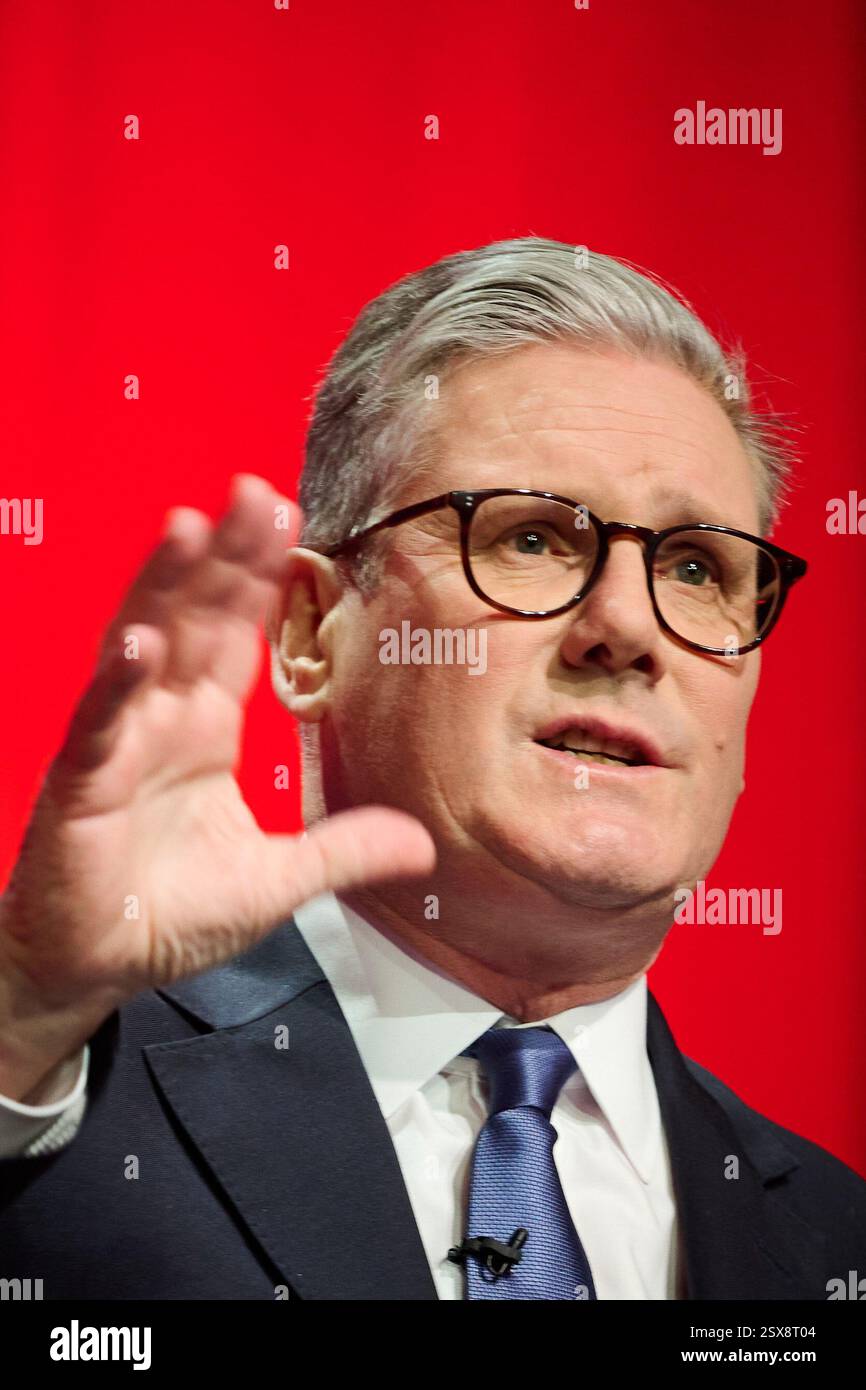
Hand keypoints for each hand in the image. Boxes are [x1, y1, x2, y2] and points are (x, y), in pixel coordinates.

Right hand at [0, 474, 434, 1097]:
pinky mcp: (80, 785)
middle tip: (256, 493)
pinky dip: (115, 686)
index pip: (234, 636)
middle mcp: (160, 720)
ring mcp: (117, 744)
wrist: (95, 968)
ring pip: (140, 649)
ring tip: (191, 528)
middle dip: (223, 557)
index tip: (288, 520)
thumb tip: (425, 844)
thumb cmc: (169, 915)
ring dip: (164, 590)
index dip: (258, 579)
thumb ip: (344, 852)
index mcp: (203, 730)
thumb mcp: (278, 882)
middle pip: (193, 620)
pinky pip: (98, 726)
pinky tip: (138, 645)